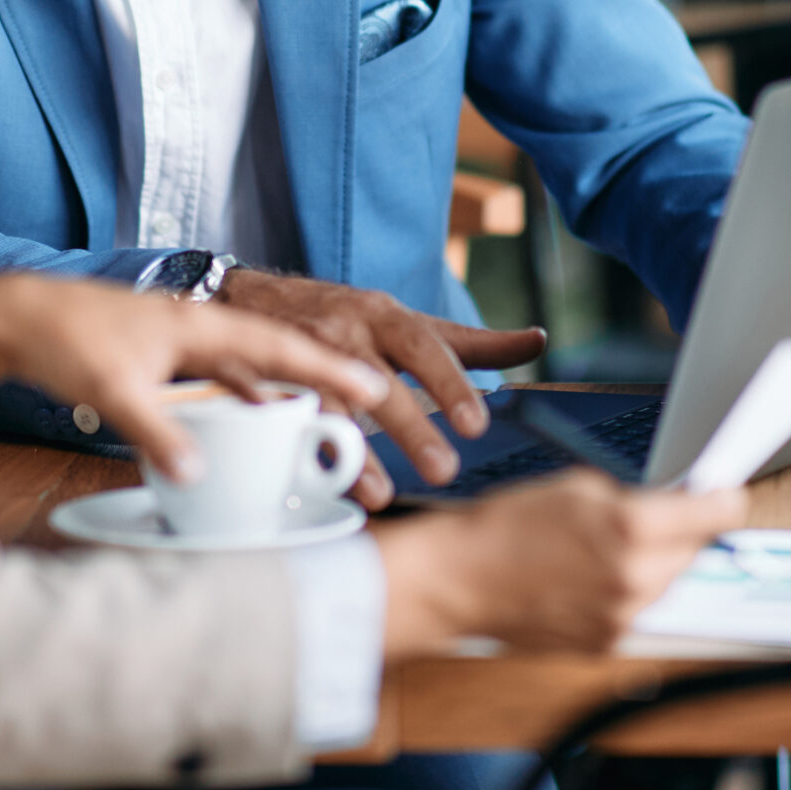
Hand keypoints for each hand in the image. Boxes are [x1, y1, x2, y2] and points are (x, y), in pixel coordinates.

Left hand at [0, 272, 387, 481]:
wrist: (16, 315)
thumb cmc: (64, 341)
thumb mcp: (111, 390)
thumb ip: (157, 431)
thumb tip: (198, 477)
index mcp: (199, 325)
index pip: (278, 346)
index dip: (327, 370)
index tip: (373, 386)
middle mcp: (200, 328)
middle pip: (277, 354)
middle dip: (326, 378)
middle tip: (378, 400)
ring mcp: (183, 342)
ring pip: (252, 367)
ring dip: (290, 391)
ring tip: (334, 416)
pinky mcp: (164, 358)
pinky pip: (223, 378)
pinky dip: (250, 397)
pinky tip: (263, 419)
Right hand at [212, 268, 545, 503]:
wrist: (252, 296)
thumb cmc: (346, 318)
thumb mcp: (407, 323)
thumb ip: (473, 342)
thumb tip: (538, 340)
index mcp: (385, 317)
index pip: (426, 347)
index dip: (450, 383)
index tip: (476, 424)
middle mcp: (344, 334)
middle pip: (381, 381)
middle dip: (411, 427)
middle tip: (443, 470)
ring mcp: (299, 356)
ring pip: (327, 402)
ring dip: (351, 449)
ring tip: (379, 492)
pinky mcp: (259, 378)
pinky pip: (273, 411)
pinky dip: (288, 442)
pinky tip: (306, 476)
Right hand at [375, 472, 747, 655]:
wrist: (461, 580)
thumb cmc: (505, 527)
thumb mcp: (577, 487)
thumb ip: (635, 498)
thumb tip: (673, 505)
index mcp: (632, 529)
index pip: (715, 515)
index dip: (723, 499)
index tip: (726, 495)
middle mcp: (635, 579)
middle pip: (693, 552)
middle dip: (680, 533)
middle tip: (649, 517)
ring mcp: (623, 617)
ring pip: (666, 584)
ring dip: (652, 564)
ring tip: (602, 550)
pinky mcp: (606, 644)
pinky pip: (637, 611)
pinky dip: (625, 593)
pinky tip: (587, 578)